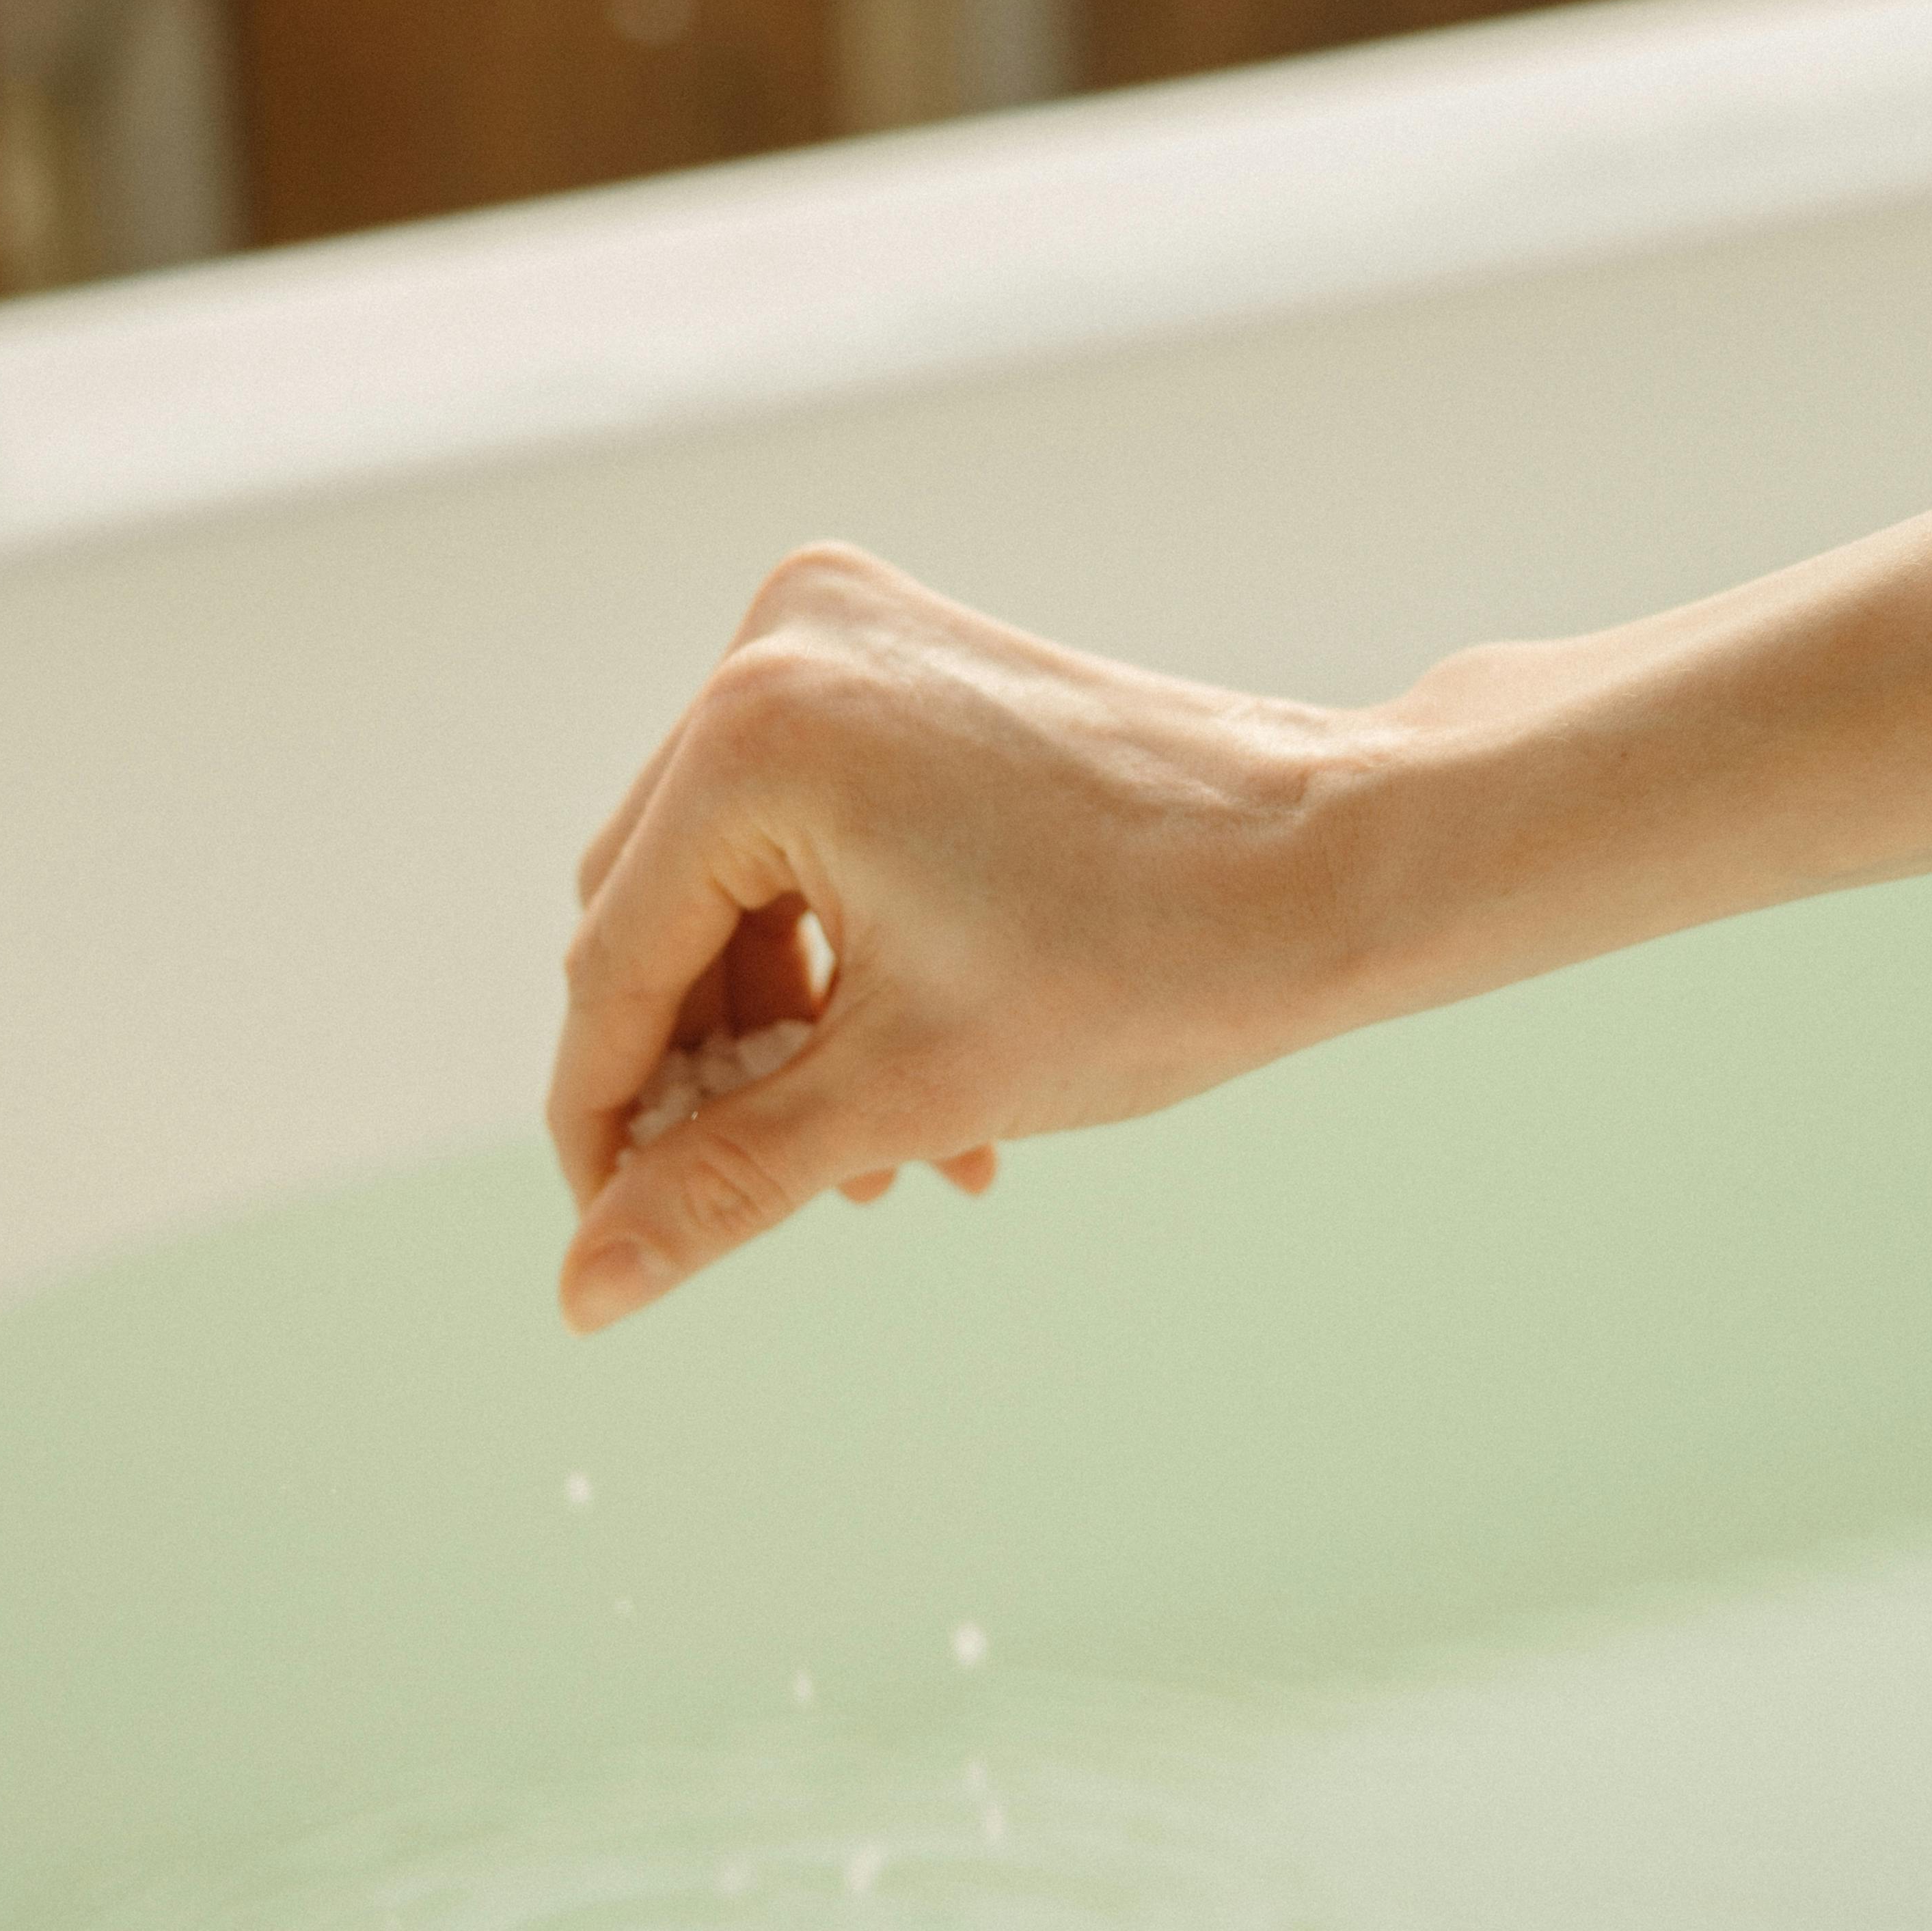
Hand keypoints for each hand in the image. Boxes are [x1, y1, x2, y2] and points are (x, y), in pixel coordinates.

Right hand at [547, 543, 1377, 1327]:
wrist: (1344, 859)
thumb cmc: (1157, 960)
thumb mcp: (911, 1089)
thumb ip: (727, 1182)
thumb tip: (586, 1291)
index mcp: (761, 732)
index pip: (615, 961)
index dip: (606, 1124)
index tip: (611, 1244)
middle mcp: (782, 647)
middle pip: (660, 913)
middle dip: (716, 1074)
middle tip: (781, 1198)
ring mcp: (847, 638)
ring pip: (738, 883)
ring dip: (789, 1032)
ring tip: (885, 1163)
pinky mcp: (907, 663)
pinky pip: (808, 831)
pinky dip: (842, 955)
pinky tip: (920, 1081)